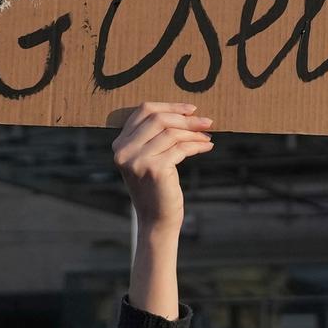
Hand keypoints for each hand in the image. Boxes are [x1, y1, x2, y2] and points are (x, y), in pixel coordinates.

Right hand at [112, 103, 214, 235]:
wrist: (156, 220)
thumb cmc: (157, 188)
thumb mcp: (149, 159)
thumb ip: (155, 136)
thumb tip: (186, 112)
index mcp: (119, 144)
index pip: (143, 111)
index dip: (169, 106)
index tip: (191, 110)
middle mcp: (124, 150)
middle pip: (158, 119)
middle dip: (186, 118)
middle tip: (207, 122)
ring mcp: (137, 160)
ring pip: (171, 133)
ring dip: (194, 132)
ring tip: (207, 137)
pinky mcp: (154, 169)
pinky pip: (181, 148)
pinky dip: (197, 145)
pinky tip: (207, 147)